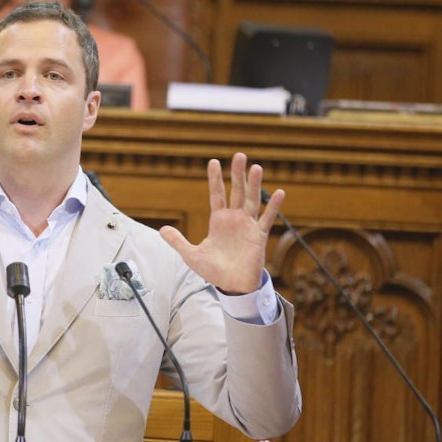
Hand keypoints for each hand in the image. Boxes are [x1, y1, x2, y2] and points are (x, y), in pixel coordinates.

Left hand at [159, 153, 283, 293]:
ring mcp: (247, 226)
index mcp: (218, 221)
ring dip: (254, 184)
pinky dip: (273, 206)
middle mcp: (234, 219)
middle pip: (237, 192)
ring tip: (256, 167)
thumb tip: (162, 229)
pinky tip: (279, 193)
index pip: (217, 195)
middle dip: (237, 174)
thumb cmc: (213, 271)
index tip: (213, 162)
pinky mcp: (258, 236)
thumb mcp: (191, 254)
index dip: (215, 179)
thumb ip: (178, 241)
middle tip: (239, 155)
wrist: (232, 286)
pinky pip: (267, 219)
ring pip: (252, 200)